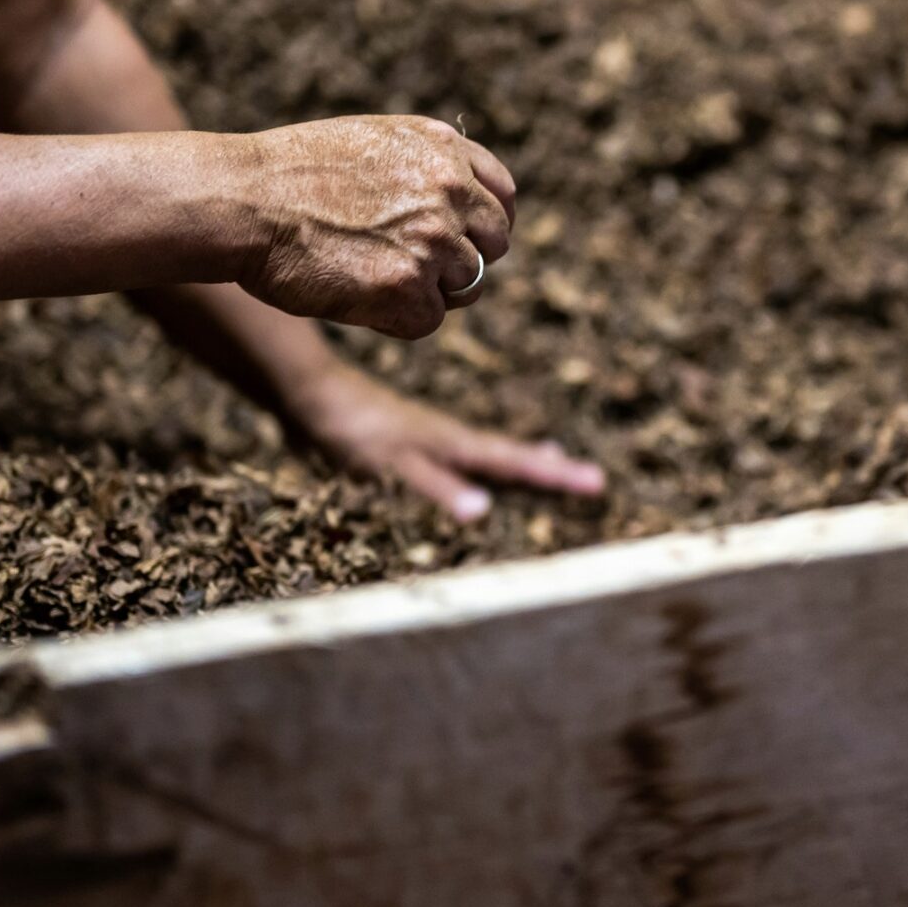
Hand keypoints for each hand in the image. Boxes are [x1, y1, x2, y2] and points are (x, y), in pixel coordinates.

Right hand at [239, 115, 514, 338]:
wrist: (244, 201)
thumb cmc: (290, 175)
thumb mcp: (371, 143)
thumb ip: (423, 168)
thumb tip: (459, 207)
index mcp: (444, 150)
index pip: (503, 196)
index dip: (486, 223)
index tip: (467, 240)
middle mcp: (451, 192)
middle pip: (493, 245)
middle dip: (461, 261)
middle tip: (410, 267)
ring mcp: (433, 243)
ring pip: (465, 287)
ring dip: (426, 291)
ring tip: (369, 276)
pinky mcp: (409, 290)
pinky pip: (428, 320)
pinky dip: (397, 318)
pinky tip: (356, 295)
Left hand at [293, 367, 606, 520]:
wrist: (310, 395)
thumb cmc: (350, 431)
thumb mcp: (394, 465)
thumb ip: (437, 488)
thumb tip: (485, 511)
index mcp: (454, 444)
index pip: (514, 464)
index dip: (553, 477)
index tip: (597, 483)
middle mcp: (451, 440)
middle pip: (511, 458)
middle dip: (552, 471)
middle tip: (596, 481)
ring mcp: (433, 439)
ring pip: (490, 454)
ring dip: (523, 462)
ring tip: (555, 461)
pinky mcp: (412, 443)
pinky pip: (464, 456)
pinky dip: (486, 461)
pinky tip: (478, 469)